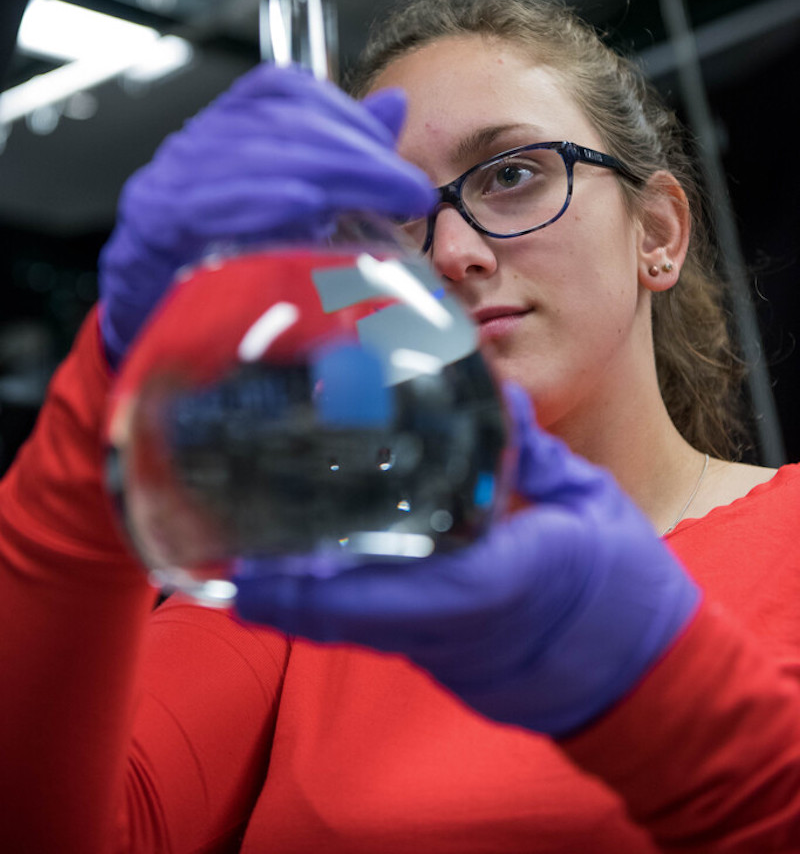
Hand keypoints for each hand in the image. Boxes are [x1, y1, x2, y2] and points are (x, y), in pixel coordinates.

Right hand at [98, 65, 434, 367]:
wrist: (147, 313)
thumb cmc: (223, 257)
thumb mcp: (292, 197)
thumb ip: (343, 150)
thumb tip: (393, 105)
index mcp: (226, 126)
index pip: (286, 91)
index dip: (347, 115)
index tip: (393, 155)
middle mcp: (196, 142)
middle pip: (281, 125)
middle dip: (356, 154)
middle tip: (406, 190)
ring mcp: (171, 178)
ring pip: (255, 155)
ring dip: (331, 174)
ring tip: (381, 199)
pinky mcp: (156, 221)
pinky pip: (212, 201)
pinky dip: (266, 200)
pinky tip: (307, 207)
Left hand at [233, 384, 700, 735]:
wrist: (655, 681)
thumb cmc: (629, 591)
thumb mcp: (590, 504)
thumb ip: (534, 455)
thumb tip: (499, 395)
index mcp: (505, 582)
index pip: (398, 591)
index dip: (319, 591)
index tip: (257, 577)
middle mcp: (465, 629)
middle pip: (358, 623)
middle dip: (292, 597)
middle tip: (234, 558)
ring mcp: (458, 657)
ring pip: (366, 636)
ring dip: (310, 605)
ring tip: (259, 565)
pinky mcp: (458, 666)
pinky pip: (390, 638)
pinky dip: (346, 611)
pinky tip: (321, 577)